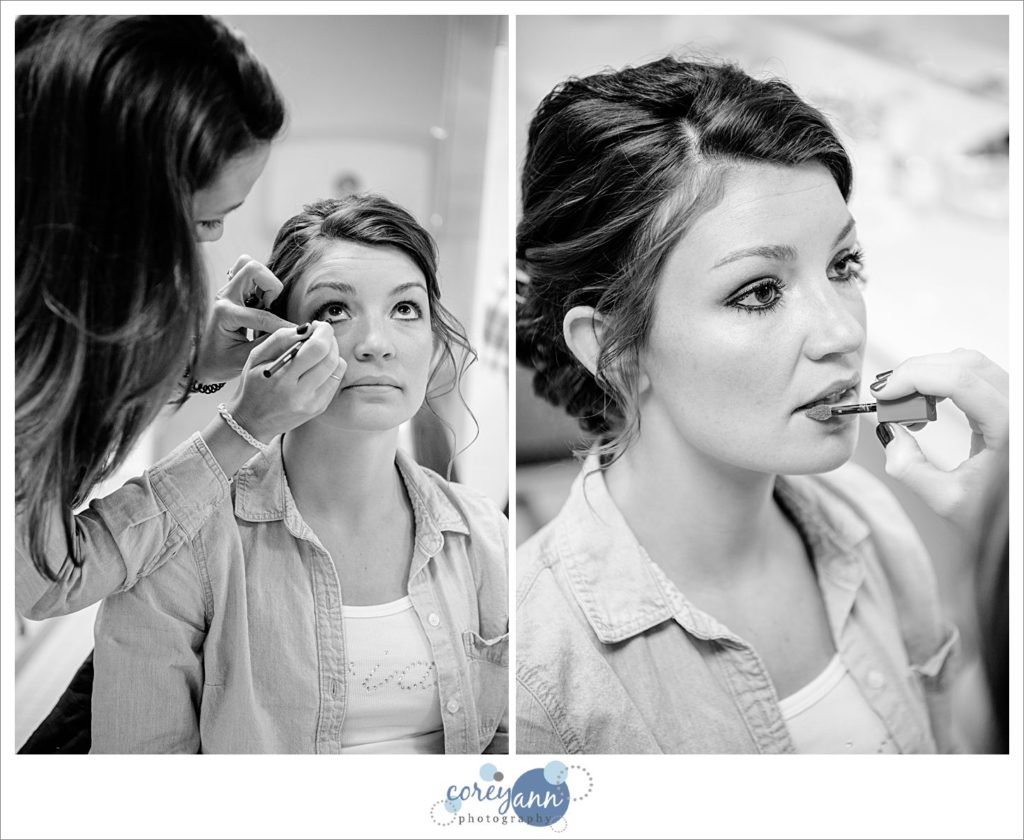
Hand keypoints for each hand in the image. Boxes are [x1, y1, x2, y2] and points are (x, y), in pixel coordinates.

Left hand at [192, 255, 294, 382]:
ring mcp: (227, 291)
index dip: (284, 325)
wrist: (202, 360)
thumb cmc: (220, 362)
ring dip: (264, 280)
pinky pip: (245, 271)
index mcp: (225, 314)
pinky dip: (259, 280)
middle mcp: (225, 297)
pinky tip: (262, 300)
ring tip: (266, 302)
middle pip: (252, 269)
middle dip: (271, 286)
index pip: (262, 315)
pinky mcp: (231, 290)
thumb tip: (295, 335)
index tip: (298, 332)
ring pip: (248, 264)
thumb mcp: (245, 359)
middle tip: (272, 306)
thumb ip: (270, 345)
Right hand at [227, 321, 346, 441]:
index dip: (323, 331)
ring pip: (338, 368)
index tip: (317, 325)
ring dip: (333, 351)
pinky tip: (318, 365)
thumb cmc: (252, 386)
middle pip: (331, 358)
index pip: (317, 349)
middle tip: (321, 333)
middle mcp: (301, 394)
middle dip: (330, 339)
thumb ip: (280, 339)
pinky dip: (331, 367)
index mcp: (282, 379)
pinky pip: (336, 380)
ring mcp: (313, 403)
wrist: (251, 422)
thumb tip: (306, 328)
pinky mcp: (319, 408)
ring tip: (319, 348)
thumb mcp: (256, 358)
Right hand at [872, 349, 1007, 531]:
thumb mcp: (947, 499)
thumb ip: (909, 467)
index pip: (959, 380)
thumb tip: (889, 433)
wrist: (1018, 526)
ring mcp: (1014, 405)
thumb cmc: (998, 518)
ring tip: (904, 403)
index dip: (913, 378)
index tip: (883, 392)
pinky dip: (943, 383)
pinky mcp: (1008, 407)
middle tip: (887, 395)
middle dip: (917, 372)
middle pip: (964, 363)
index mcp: (1009, 428)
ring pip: (970, 364)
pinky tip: (926, 405)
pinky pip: (975, 377)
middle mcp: (1016, 409)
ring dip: (929, 375)